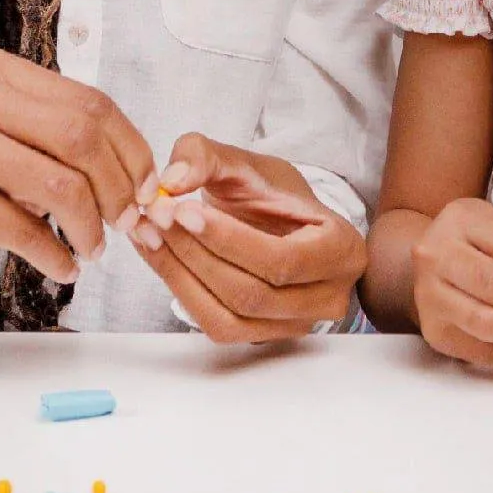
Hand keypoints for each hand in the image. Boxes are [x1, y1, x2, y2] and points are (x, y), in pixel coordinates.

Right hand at [0, 50, 156, 283]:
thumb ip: (49, 139)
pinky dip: (55, 255)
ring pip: (62, 184)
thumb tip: (132, 179)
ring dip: (91, 227)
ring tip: (92, 249)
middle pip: (84, 136)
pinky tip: (61, 267)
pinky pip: (25, 229)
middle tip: (126, 224)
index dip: (132, 150)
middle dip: (119, 188)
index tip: (146, 187)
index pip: (91, 102)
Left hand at [126, 134, 365, 342]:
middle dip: (195, 255)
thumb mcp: (245, 162)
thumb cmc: (272, 194)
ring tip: (149, 234)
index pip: (283, 260)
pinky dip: (181, 290)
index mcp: (343, 250)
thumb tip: (172, 179)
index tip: (181, 210)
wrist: (276, 219)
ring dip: (181, 275)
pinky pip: (217, 326)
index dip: (228, 240)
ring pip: (231, 317)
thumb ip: (206, 157)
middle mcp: (330, 297)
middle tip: (155, 218)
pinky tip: (158, 255)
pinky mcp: (265, 335)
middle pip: (254, 294)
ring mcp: (299, 323)